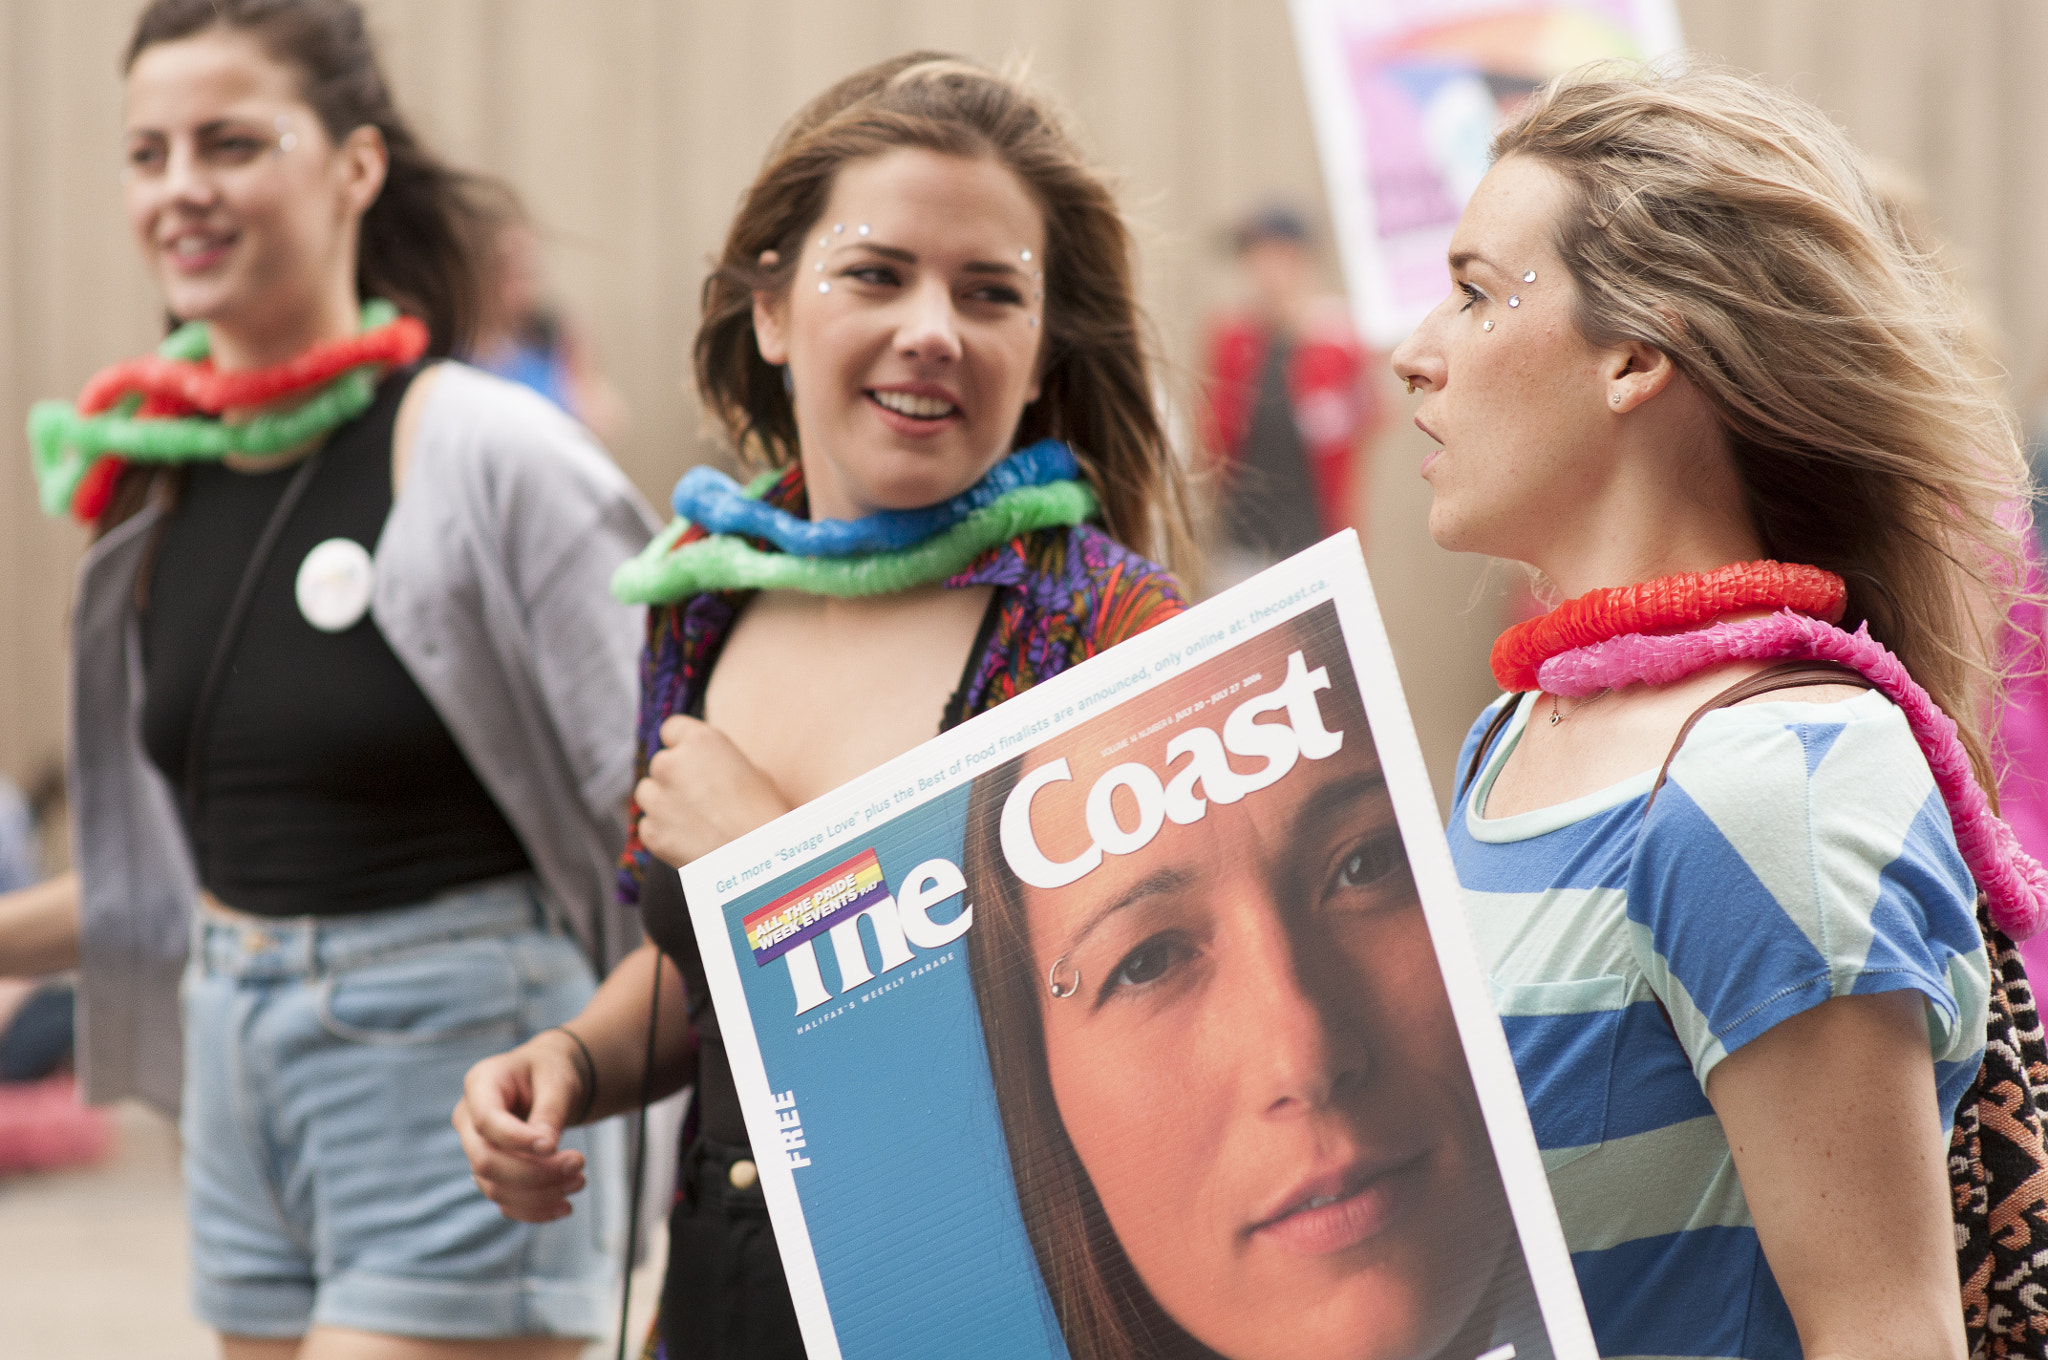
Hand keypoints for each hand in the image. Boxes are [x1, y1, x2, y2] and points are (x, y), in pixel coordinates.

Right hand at [452, 1030, 589, 1222]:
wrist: (547, 1081)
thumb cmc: (550, 1072)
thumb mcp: (557, 1079)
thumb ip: (550, 1111)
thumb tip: (546, 1148)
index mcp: (480, 1084)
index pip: (487, 1121)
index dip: (517, 1140)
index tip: (555, 1146)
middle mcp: (468, 1120)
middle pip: (485, 1161)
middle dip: (534, 1172)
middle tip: (579, 1164)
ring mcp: (475, 1149)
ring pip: (494, 1187)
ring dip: (539, 1195)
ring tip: (579, 1180)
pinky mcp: (489, 1172)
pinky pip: (503, 1200)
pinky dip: (533, 1210)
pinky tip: (563, 1207)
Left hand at [634, 715, 790, 866]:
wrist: (761, 859)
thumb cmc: (765, 813)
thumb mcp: (751, 772)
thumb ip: (717, 764)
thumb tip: (704, 772)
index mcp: (701, 741)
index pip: (672, 728)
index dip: (681, 745)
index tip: (690, 760)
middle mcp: (671, 763)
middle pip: (660, 764)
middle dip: (674, 779)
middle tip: (701, 799)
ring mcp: (657, 798)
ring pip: (647, 793)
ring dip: (663, 802)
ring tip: (695, 821)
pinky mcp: (651, 831)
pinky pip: (648, 825)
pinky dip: (663, 832)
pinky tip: (690, 840)